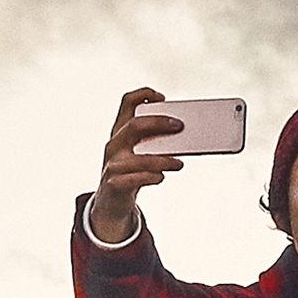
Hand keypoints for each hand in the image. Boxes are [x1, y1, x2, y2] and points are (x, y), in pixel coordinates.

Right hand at [93, 84, 243, 213]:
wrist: (112, 203)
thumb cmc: (132, 173)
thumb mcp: (141, 153)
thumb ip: (157, 141)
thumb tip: (185, 133)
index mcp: (121, 130)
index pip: (127, 102)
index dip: (144, 95)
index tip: (162, 97)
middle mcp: (114, 144)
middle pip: (134, 125)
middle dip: (158, 123)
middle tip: (180, 126)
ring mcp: (112, 164)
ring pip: (138, 157)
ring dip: (162, 159)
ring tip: (179, 163)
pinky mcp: (114, 184)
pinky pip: (135, 179)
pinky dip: (151, 177)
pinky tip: (161, 177)